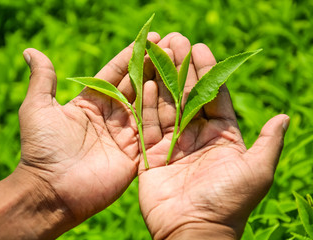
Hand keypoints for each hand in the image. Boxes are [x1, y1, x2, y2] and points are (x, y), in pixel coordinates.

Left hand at [17, 33, 162, 230]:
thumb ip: (42, 79)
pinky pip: (154, 130)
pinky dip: (166, 113)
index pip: (115, 74)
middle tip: (173, 45)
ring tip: (180, 62)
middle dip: (153, 65)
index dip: (132, 56)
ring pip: (149, 105)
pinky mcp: (136, 154)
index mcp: (91, 103)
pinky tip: (179, 93)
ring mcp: (125, 135)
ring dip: (164, 84)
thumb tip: (30, 51)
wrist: (52, 191)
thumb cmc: (43, 148)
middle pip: (137, 86)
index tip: (150, 39)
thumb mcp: (37, 108)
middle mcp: (111, 116)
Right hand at [138, 35, 289, 238]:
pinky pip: (148, 125)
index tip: (201, 49)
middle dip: (182, 70)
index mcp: (222, 137)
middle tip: (176, 42)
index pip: (214, 97)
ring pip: (167, 106)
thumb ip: (268, 141)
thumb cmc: (228, 202)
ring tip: (158, 54)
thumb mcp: (257, 171)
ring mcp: (173, 144)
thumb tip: (284, 116)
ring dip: (162, 81)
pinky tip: (144, 83)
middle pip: (188, 97)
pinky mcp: (153, 154)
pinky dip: (146, 105)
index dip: (207, 73)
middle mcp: (197, 136)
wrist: (193, 232)